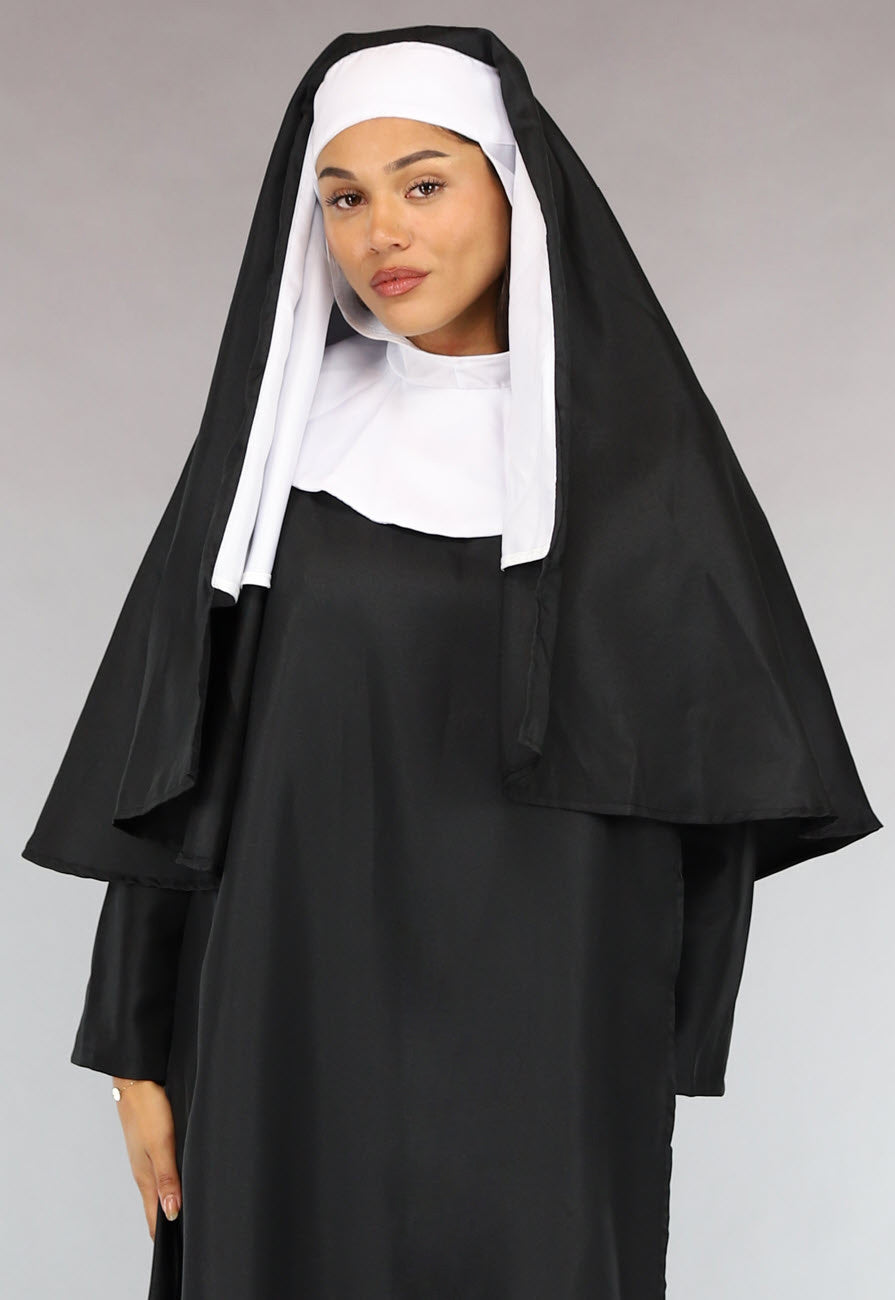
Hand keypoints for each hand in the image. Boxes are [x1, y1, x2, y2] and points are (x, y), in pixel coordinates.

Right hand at [112, 1077, 181, 1240]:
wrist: (135, 1079)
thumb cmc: (148, 1109)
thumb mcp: (162, 1144)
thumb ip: (167, 1179)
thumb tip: (172, 1214)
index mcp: (145, 1176)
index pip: (153, 1215)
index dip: (163, 1234)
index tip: (179, 1248)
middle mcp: (144, 1170)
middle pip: (156, 1204)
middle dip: (168, 1222)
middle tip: (187, 1237)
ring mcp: (146, 1156)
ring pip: (158, 1187)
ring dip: (169, 1202)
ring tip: (184, 1215)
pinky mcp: (150, 1142)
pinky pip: (160, 1170)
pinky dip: (169, 1182)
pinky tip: (179, 1180)